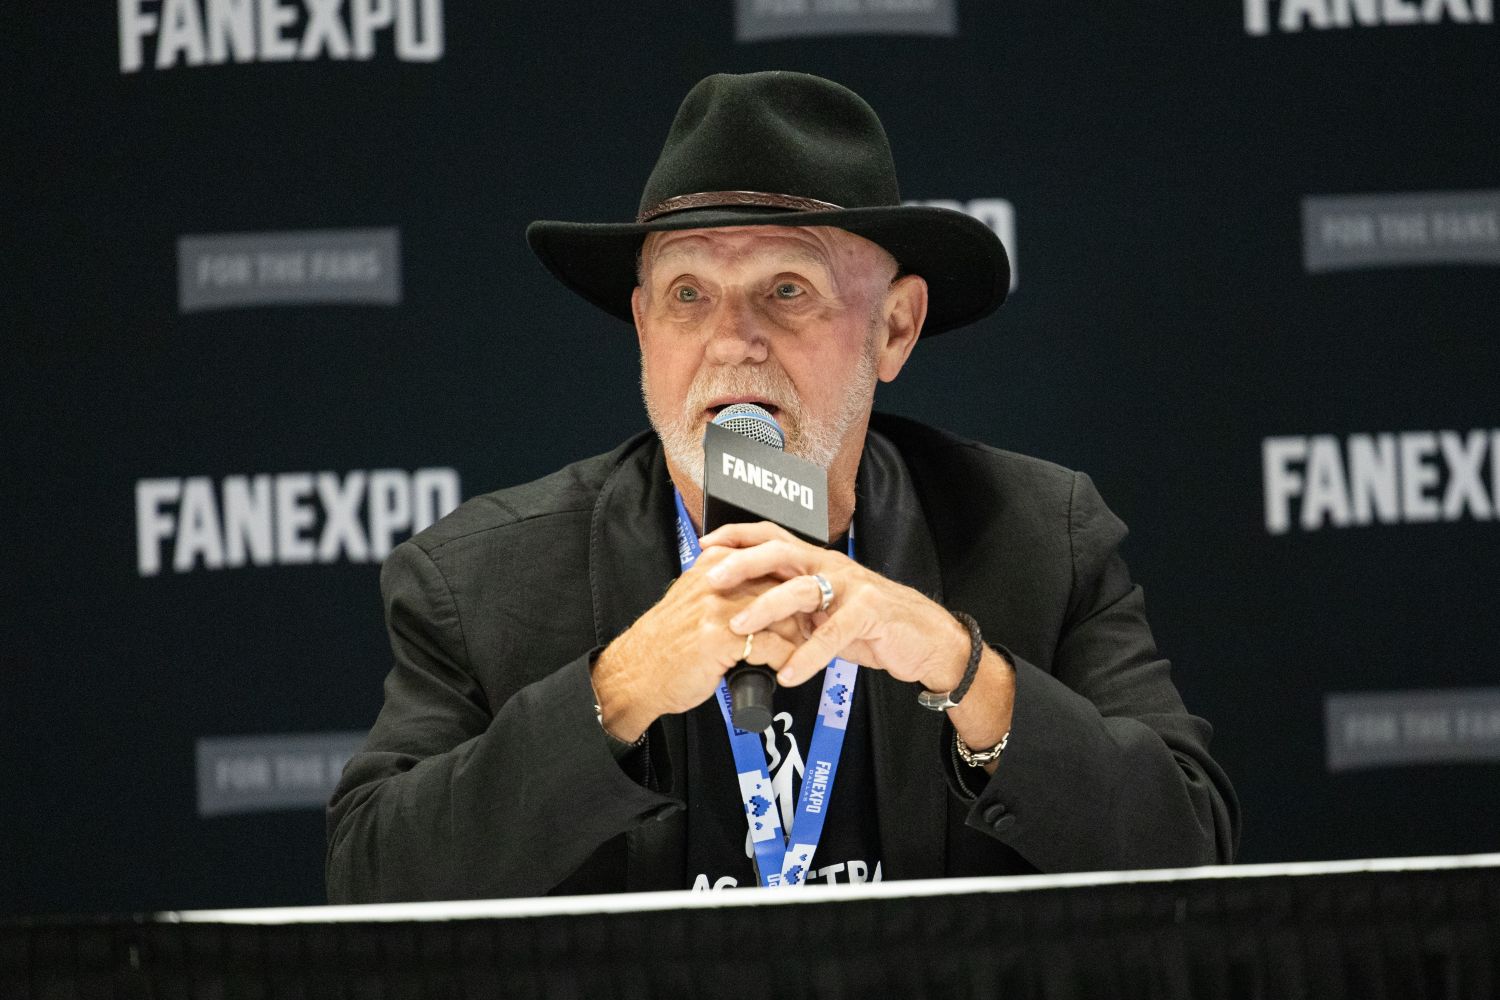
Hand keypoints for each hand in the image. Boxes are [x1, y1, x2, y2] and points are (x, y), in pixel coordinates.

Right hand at [591, 545, 802, 741]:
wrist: (636, 674)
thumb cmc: (667, 643)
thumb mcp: (693, 600)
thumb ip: (724, 586)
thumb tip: (764, 588)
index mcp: (713, 565)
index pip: (768, 563)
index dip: (792, 586)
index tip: (806, 604)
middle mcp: (717, 581)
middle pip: (779, 587)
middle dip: (800, 611)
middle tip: (813, 629)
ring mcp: (718, 608)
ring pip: (780, 615)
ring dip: (797, 636)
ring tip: (803, 650)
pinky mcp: (721, 638)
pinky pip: (771, 644)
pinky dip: (785, 658)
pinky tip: (786, 668)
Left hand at [701, 521, 1015, 769]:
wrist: (925, 639)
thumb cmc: (872, 624)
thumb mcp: (826, 611)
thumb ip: (792, 608)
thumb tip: (746, 613)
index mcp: (817, 562)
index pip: (772, 538)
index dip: (738, 537)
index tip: (705, 544)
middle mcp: (831, 567)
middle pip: (781, 553)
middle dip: (742, 563)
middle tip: (711, 580)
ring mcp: (852, 587)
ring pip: (802, 589)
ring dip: (765, 608)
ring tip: (738, 628)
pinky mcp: (870, 613)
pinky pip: (832, 634)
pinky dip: (807, 656)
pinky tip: (788, 674)